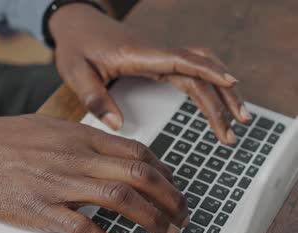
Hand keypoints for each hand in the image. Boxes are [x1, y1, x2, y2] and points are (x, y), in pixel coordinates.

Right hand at [0, 115, 188, 232]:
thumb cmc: (2, 138)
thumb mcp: (46, 126)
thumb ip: (78, 138)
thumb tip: (105, 148)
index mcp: (78, 137)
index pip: (134, 150)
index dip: (163, 170)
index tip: (173, 184)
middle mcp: (75, 157)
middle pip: (137, 174)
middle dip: (169, 196)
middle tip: (183, 215)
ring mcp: (60, 183)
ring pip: (120, 198)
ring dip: (152, 219)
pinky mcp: (42, 209)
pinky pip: (84, 228)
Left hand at [49, 4, 250, 144]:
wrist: (76, 25)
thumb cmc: (76, 46)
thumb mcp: (76, 73)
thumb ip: (94, 98)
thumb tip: (117, 125)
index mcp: (137, 55)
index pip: (180, 60)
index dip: (207, 71)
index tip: (231, 84)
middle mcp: (154, 53)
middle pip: (199, 69)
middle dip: (221, 98)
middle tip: (234, 129)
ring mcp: (158, 56)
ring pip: (200, 69)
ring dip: (220, 92)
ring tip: (236, 120)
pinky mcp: (157, 62)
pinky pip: (190, 70)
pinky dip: (208, 85)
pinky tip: (217, 102)